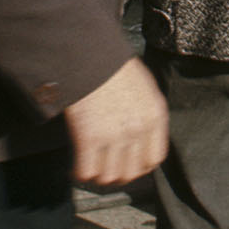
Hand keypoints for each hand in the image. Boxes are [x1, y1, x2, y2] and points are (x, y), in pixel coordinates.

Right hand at [62, 57, 167, 186]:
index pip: (154, 159)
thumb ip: (145, 112)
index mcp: (155, 114)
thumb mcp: (142, 85)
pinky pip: (86, 172)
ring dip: (96, 177)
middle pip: (130, 173)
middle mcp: (139, 128)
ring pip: (108, 177)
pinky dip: (78, 175)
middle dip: (115, 175)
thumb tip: (139, 138)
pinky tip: (74, 168)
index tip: (126, 165)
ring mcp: (115, 134)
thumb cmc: (111, 65)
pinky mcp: (89, 137)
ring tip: (88, 169)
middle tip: (103, 170)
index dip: (138, 167)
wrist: (87, 51)